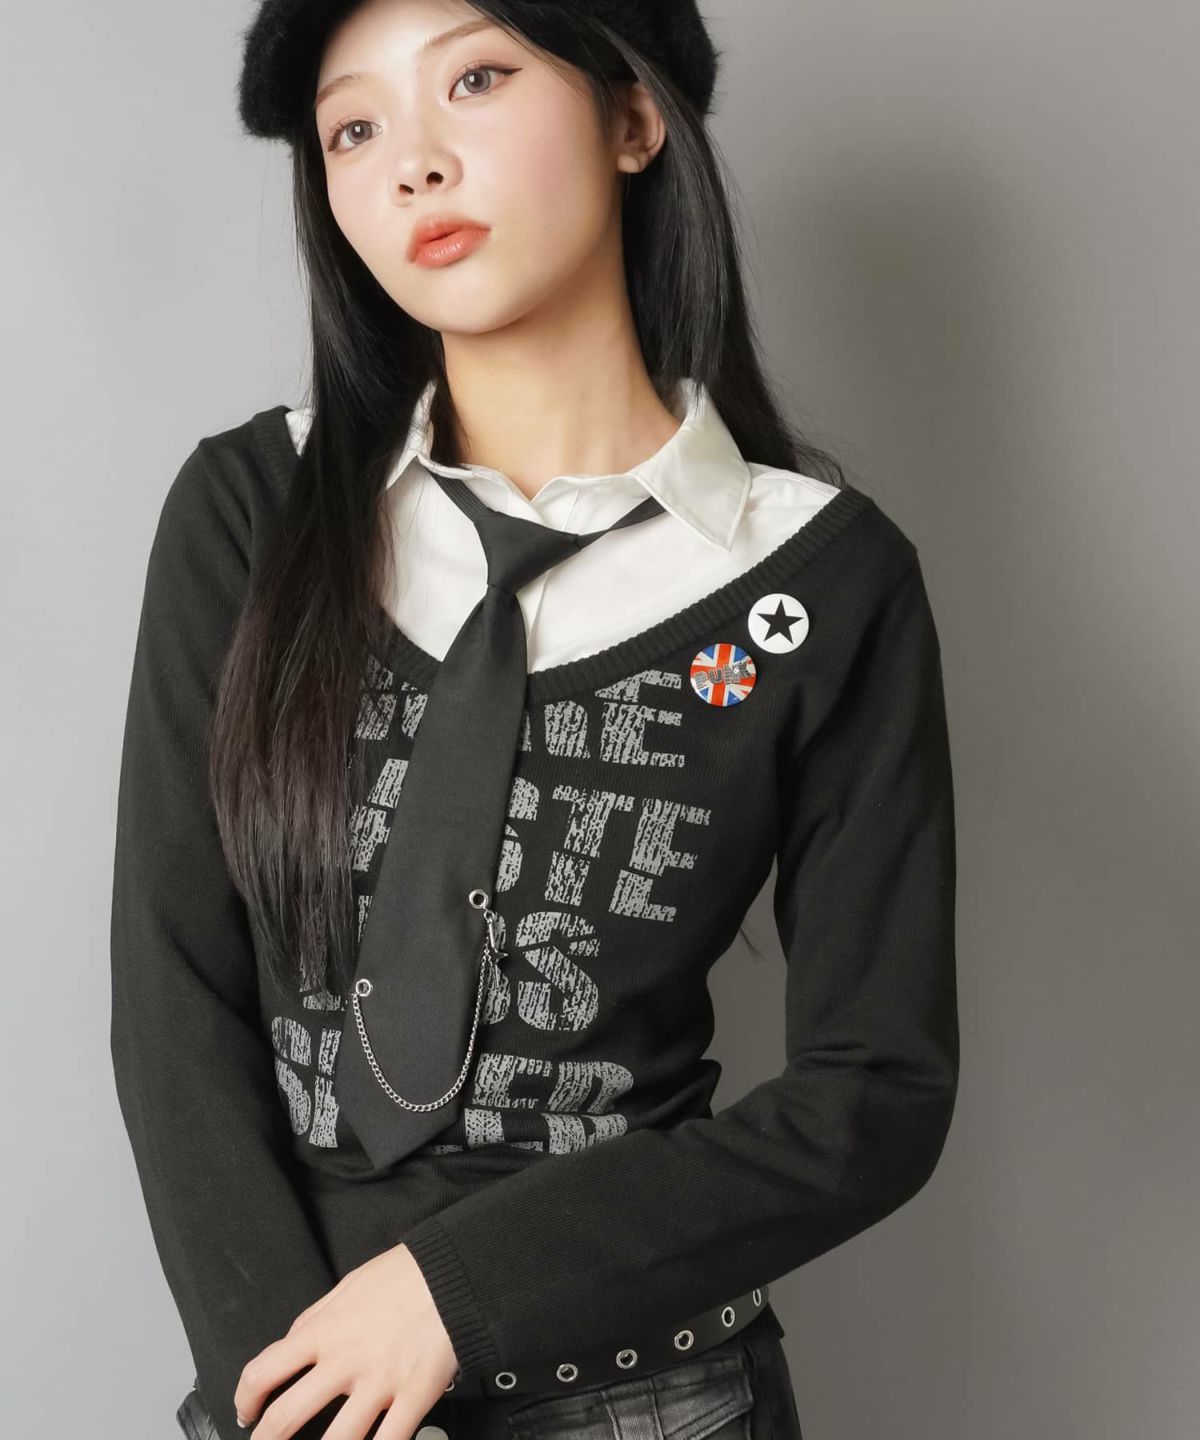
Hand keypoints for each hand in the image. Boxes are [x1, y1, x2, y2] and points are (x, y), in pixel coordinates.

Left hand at [233, 1243, 458, 1437]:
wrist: (454, 1274)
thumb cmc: (404, 1276)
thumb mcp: (348, 1286)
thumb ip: (315, 1318)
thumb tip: (291, 1344)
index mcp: (324, 1331)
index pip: (263, 1372)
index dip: (245, 1401)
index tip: (247, 1412)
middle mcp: (345, 1361)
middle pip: (285, 1418)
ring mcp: (379, 1383)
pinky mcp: (413, 1397)